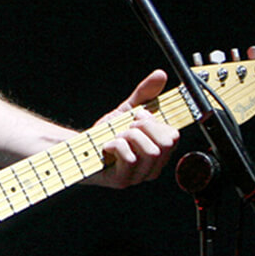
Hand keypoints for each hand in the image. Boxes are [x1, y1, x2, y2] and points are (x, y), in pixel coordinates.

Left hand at [89, 69, 178, 187]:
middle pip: (167, 143)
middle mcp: (153, 166)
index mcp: (159, 151)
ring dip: (129, 136)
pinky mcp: (123, 180)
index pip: (174, 136)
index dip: (155, 121)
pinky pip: (131, 159)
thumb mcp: (127, 110)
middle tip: (126, 126)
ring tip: (116, 136)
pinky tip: (108, 146)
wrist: (80, 148)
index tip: (138, 116)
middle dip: (143, 127)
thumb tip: (160, 74)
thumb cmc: (107, 133)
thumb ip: (145, 94)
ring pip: (151, 152)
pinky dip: (117, 146)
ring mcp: (139, 176)